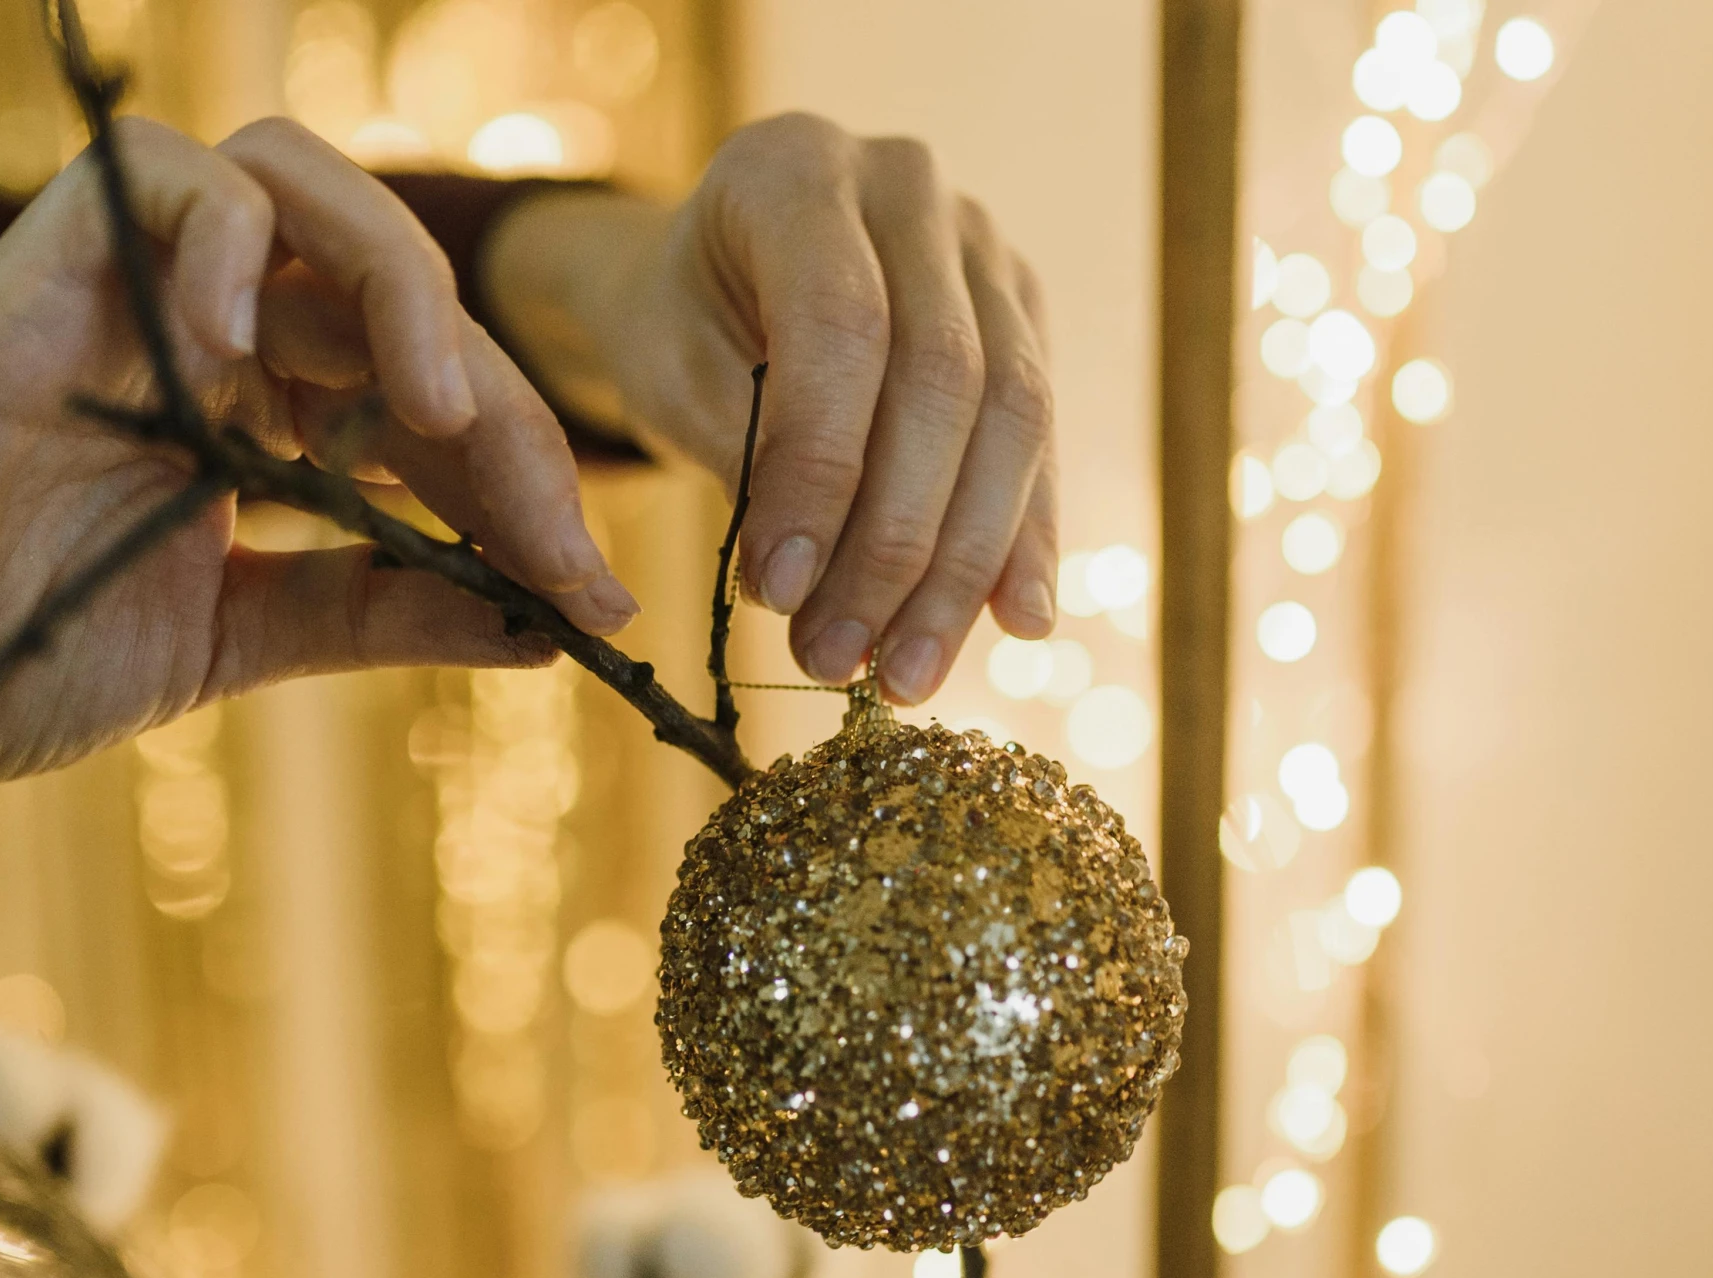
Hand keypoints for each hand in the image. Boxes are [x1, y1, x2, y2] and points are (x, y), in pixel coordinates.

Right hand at [0, 116, 636, 805]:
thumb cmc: (25, 654)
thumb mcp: (243, 639)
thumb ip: (381, 611)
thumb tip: (546, 630)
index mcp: (265, 408)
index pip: (430, 395)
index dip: (526, 480)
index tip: (592, 598)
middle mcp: (213, 331)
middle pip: (399, 289)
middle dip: (501, 409)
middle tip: (552, 536)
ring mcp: (130, 294)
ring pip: (299, 183)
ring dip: (399, 285)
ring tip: (435, 418)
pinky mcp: (40, 276)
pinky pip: (161, 184)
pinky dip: (232, 248)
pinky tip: (256, 368)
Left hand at [485, 114, 1056, 704]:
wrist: (720, 278)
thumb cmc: (682, 324)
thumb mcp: (671, 370)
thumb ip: (747, 452)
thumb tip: (812, 589)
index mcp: (799, 168)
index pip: (843, 326)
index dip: (821, 470)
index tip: (775, 593)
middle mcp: (911, 187)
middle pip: (946, 378)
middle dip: (893, 543)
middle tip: (839, 659)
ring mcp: (984, 248)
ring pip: (1013, 415)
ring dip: (961, 566)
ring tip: (906, 674)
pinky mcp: (1025, 316)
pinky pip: (1042, 439)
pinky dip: (1023, 540)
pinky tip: (1014, 623)